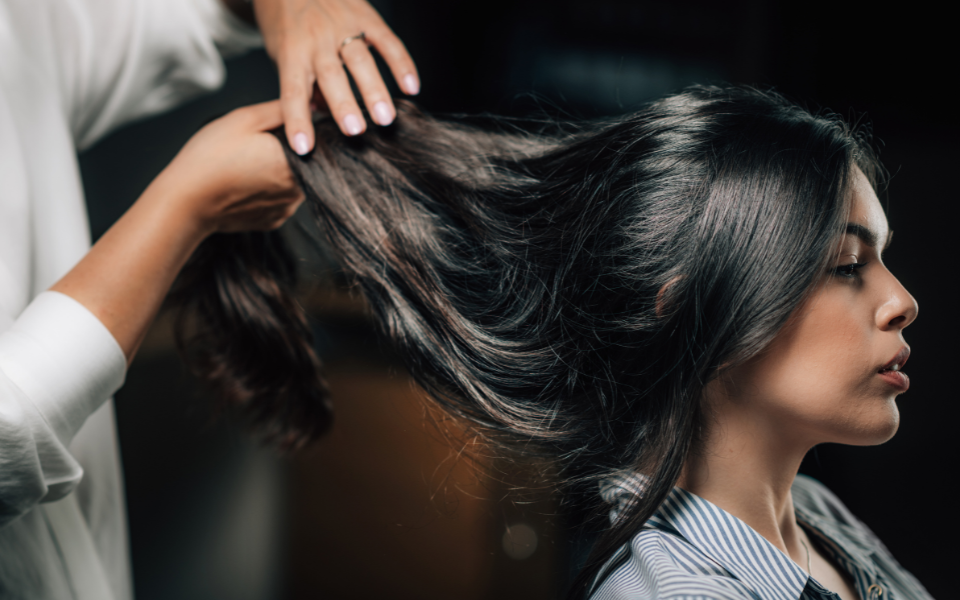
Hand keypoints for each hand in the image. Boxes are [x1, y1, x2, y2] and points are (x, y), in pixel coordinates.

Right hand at [153, 100, 304, 235]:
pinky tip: (245, 183)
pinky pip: (279, 199)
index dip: (296, 132)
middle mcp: (298, 189)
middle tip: (253, 148)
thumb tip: (306, 106)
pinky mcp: (274, 220)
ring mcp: (287, 208)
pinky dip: (267, 191)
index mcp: (296, 161)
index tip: (273, 131)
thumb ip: (281, 110)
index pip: (315, 141)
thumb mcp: (245, 119)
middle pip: (305, 162)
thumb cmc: (210, 158)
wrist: (186, 202)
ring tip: (247, 165)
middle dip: (285, 152)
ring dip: (277, 172)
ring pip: (292, 181)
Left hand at [252, 0, 418, 151]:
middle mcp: (316, 39)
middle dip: (344, 105)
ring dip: (374, 90)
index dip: (297, 121)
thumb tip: (320, 115)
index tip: (304, 148)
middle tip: (356, 131)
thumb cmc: (284, 19)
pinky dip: (401, 64)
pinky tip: (412, 86)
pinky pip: (387, 41)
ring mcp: (342, 25)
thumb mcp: (280, 51)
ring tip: (386, 118)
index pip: (292, 92)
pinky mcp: (365, 15)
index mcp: (290, 51)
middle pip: (331, 75)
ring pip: (360, 60)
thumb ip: (303, 83)